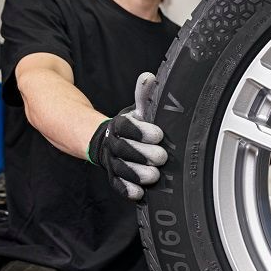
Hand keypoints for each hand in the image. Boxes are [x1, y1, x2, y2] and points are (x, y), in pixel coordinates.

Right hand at [87, 72, 167, 200]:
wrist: (109, 141)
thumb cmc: (132, 126)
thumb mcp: (139, 111)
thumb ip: (144, 97)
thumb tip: (149, 77)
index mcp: (119, 125)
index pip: (126, 128)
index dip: (141, 132)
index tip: (158, 135)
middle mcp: (113, 144)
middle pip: (124, 150)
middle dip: (143, 154)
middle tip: (161, 157)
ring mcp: (113, 162)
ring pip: (121, 169)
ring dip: (137, 174)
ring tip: (153, 176)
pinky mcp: (114, 177)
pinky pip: (117, 185)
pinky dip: (127, 190)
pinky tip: (139, 193)